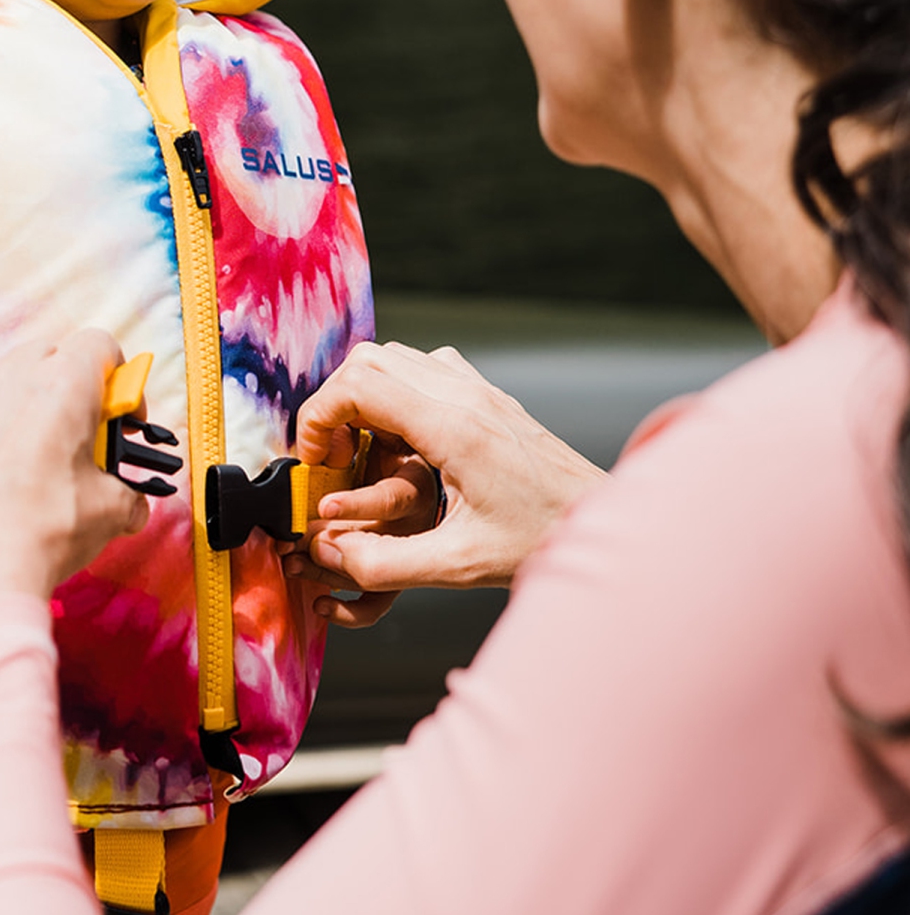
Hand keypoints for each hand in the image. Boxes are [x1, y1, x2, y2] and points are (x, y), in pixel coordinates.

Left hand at [0, 331, 150, 637]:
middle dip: (74, 386)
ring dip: (31, 405)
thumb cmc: (38, 533)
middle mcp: (11, 378)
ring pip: (9, 380)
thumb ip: (127, 496)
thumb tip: (130, 506)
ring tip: (43, 457)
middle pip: (52, 355)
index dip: (122, 381)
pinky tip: (2, 476)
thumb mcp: (109, 513)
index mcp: (62, 383)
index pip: (100, 345)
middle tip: (87, 434)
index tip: (124, 418)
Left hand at [279, 436, 441, 626]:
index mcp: (415, 481)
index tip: (325, 507)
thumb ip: (347, 441)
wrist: (427, 467)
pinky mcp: (401, 575)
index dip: (356, 506)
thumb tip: (307, 459)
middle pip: (371, 545)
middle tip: (291, 541)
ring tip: (293, 564)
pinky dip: (347, 610)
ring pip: (370, 576)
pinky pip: (378, 605)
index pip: (390, 501)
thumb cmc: (394, 448)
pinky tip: (321, 602)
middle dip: (321, 544)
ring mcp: (410, 551)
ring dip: (324, 573)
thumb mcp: (379, 435)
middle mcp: (418, 522)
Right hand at [297, 341, 605, 589]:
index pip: (358, 385)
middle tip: (335, 457)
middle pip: (368, 360)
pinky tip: (405, 442)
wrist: (607, 525)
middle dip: (334, 404)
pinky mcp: (488, 395)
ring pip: (394, 357)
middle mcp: (465, 395)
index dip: (318, 417)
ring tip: (365, 452)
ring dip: (364, 396)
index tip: (314, 461)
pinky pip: (425, 367)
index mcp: (454, 428)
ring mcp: (479, 389)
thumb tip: (326, 555)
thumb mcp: (459, 565)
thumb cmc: (544, 541)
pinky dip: (397, 392)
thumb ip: (385, 563)